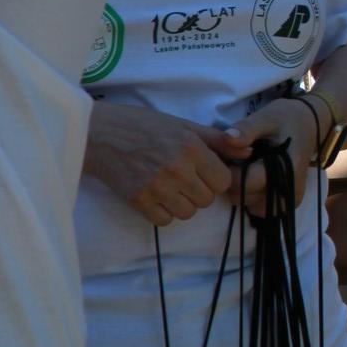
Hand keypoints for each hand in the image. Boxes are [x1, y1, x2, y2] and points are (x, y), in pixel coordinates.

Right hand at [85, 102, 246, 228]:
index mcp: (191, 148)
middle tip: (183, 178)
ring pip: (188, 213)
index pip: (223, 181)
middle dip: (199, 191)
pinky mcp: (139, 201)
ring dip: (182, 204)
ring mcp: (157, 187)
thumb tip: (248, 152)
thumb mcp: (183, 125)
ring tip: (169, 186)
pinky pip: (165, 220)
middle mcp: (177, 169)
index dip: (215, 178)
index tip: (203, 172)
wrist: (99, 134)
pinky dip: (163, 212)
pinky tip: (155, 196)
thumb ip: (217, 141)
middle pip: (207, 199)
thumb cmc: (143, 126)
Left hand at [229, 96, 321, 211]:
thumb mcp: (267, 117)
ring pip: (251, 206)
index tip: (223, 158)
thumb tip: (227, 138)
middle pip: (246, 198)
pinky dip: (251, 198)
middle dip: (232, 182)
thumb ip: (247, 128)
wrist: (310, 124)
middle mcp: (290, 188)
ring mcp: (291, 198)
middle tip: (231, 162)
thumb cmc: (287, 118)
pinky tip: (250, 179)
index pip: (246, 182)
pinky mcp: (288, 202)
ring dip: (240, 191)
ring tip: (241, 169)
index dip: (228, 171)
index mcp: (286, 167)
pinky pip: (262, 209)